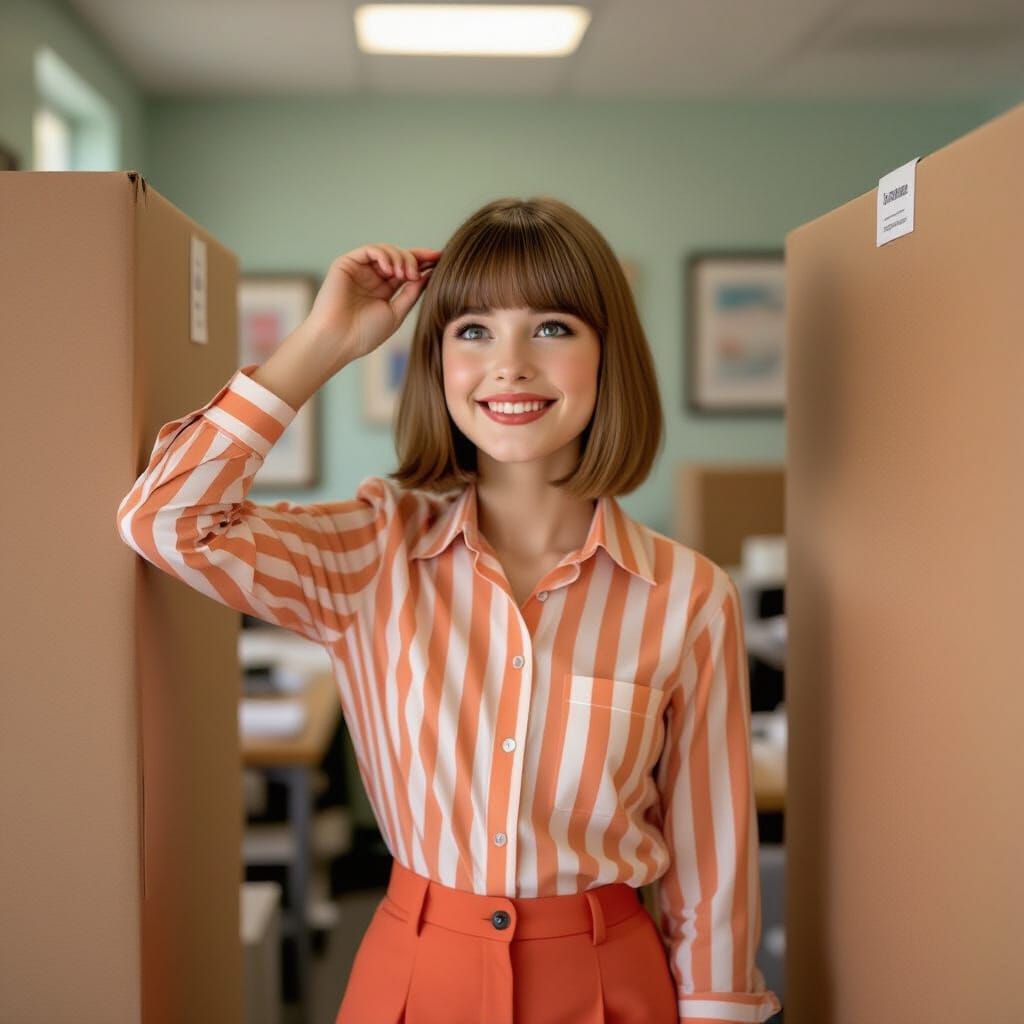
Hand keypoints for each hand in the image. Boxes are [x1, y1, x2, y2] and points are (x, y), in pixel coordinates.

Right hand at [304, 242, 442, 363]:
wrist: (338, 341)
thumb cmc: (365, 333)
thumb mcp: (396, 312)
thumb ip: (411, 293)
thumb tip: (429, 274)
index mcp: (384, 290)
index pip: (406, 269)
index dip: (423, 262)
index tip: (441, 258)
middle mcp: (372, 277)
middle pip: (399, 257)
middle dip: (414, 260)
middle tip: (417, 273)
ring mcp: (359, 270)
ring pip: (386, 251)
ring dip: (400, 258)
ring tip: (405, 274)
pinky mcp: (346, 264)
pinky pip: (369, 250)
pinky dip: (384, 255)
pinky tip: (391, 270)